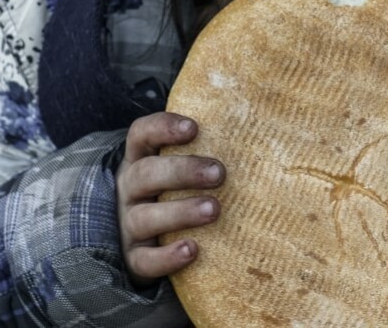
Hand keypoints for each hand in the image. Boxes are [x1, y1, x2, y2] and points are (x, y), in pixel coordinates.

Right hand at [116, 112, 224, 285]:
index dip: (163, 127)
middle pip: (145, 174)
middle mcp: (130, 189)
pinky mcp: (134, 257)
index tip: (194, 127)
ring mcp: (128, 224)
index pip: (142, 134)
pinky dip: (167, 256)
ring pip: (144, 217)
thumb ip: (207, 147)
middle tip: (219, 173)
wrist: (143, 238)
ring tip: (214, 209)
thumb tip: (259, 127)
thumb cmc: (174, 189)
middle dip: (183, 171)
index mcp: (140, 158)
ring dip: (181, 212)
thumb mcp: (179, 165)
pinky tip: (193, 249)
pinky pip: (145, 259)